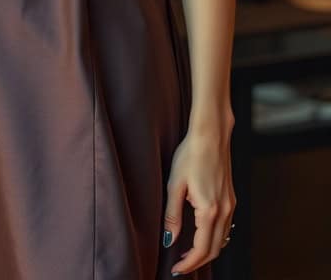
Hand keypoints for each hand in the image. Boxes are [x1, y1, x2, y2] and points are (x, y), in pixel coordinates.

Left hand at [162, 126, 235, 275]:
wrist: (211, 134)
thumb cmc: (192, 154)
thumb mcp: (175, 185)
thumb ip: (173, 216)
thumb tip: (169, 239)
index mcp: (209, 210)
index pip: (202, 249)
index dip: (189, 263)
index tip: (177, 269)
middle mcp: (224, 210)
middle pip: (215, 249)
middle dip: (198, 261)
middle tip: (181, 265)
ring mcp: (231, 204)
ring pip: (223, 239)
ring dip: (208, 250)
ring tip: (189, 252)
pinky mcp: (231, 197)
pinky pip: (227, 227)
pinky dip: (215, 237)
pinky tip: (203, 233)